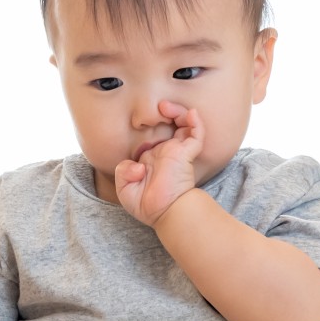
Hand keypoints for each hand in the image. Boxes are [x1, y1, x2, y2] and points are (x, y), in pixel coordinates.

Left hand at [114, 102, 204, 225]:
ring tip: (167, 107)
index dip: (148, 128)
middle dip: (167, 112)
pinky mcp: (186, 154)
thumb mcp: (125, 189)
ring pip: (185, 125)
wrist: (165, 214)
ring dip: (178, 111)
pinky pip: (196, 134)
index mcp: (153, 159)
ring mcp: (177, 152)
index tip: (139, 125)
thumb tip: (137, 164)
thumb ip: (123, 171)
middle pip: (171, 125)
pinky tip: (191, 114)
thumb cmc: (147, 206)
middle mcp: (166, 153)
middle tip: (159, 107)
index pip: (154, 137)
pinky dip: (196, 122)